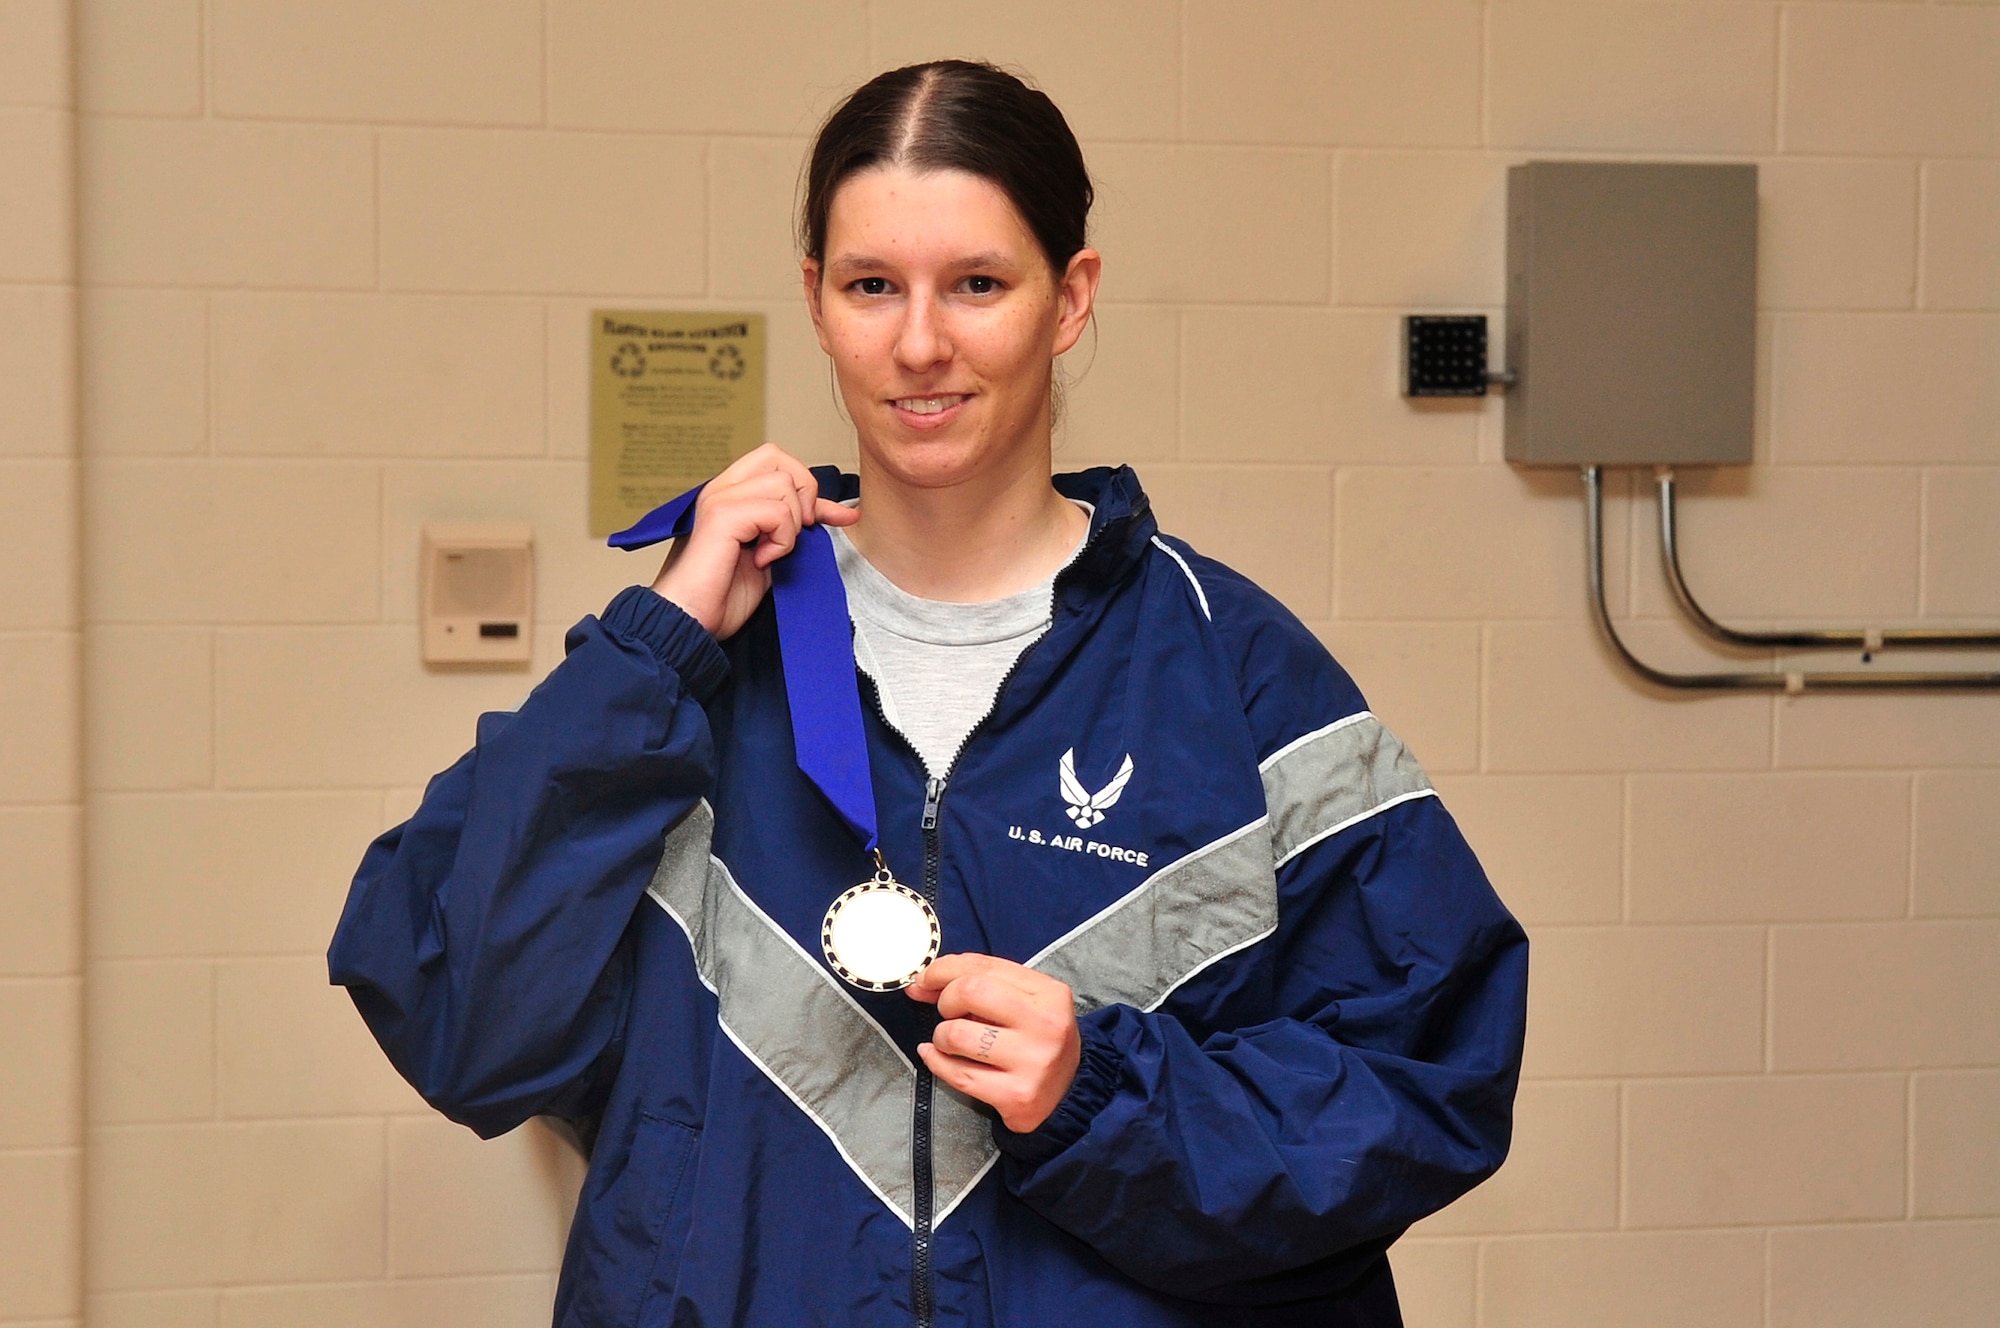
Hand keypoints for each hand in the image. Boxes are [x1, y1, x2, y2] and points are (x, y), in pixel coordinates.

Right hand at [649, 443, 857, 638]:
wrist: (688, 622)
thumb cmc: (719, 596)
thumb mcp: (771, 554)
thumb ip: (792, 528)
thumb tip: (835, 512)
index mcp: (730, 494)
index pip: (777, 464)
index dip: (812, 488)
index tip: (840, 517)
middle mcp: (721, 489)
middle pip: (778, 458)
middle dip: (803, 494)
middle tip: (793, 534)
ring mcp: (719, 499)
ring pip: (783, 483)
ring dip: (789, 526)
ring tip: (767, 554)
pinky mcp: (721, 516)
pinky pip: (776, 512)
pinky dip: (780, 541)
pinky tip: (760, 561)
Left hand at [909, 954, 1081, 1133]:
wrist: (1069, 1094)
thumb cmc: (1037, 1041)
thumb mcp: (1026, 1003)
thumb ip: (982, 984)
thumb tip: (923, 983)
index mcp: (1050, 993)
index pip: (983, 967)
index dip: (943, 970)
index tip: (924, 979)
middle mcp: (1045, 1025)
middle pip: (969, 991)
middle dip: (945, 1001)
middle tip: (948, 1013)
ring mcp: (1032, 1062)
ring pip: (958, 1035)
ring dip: (942, 1037)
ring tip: (952, 1041)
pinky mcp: (1016, 1095)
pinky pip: (958, 1074)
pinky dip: (937, 1062)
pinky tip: (937, 1056)